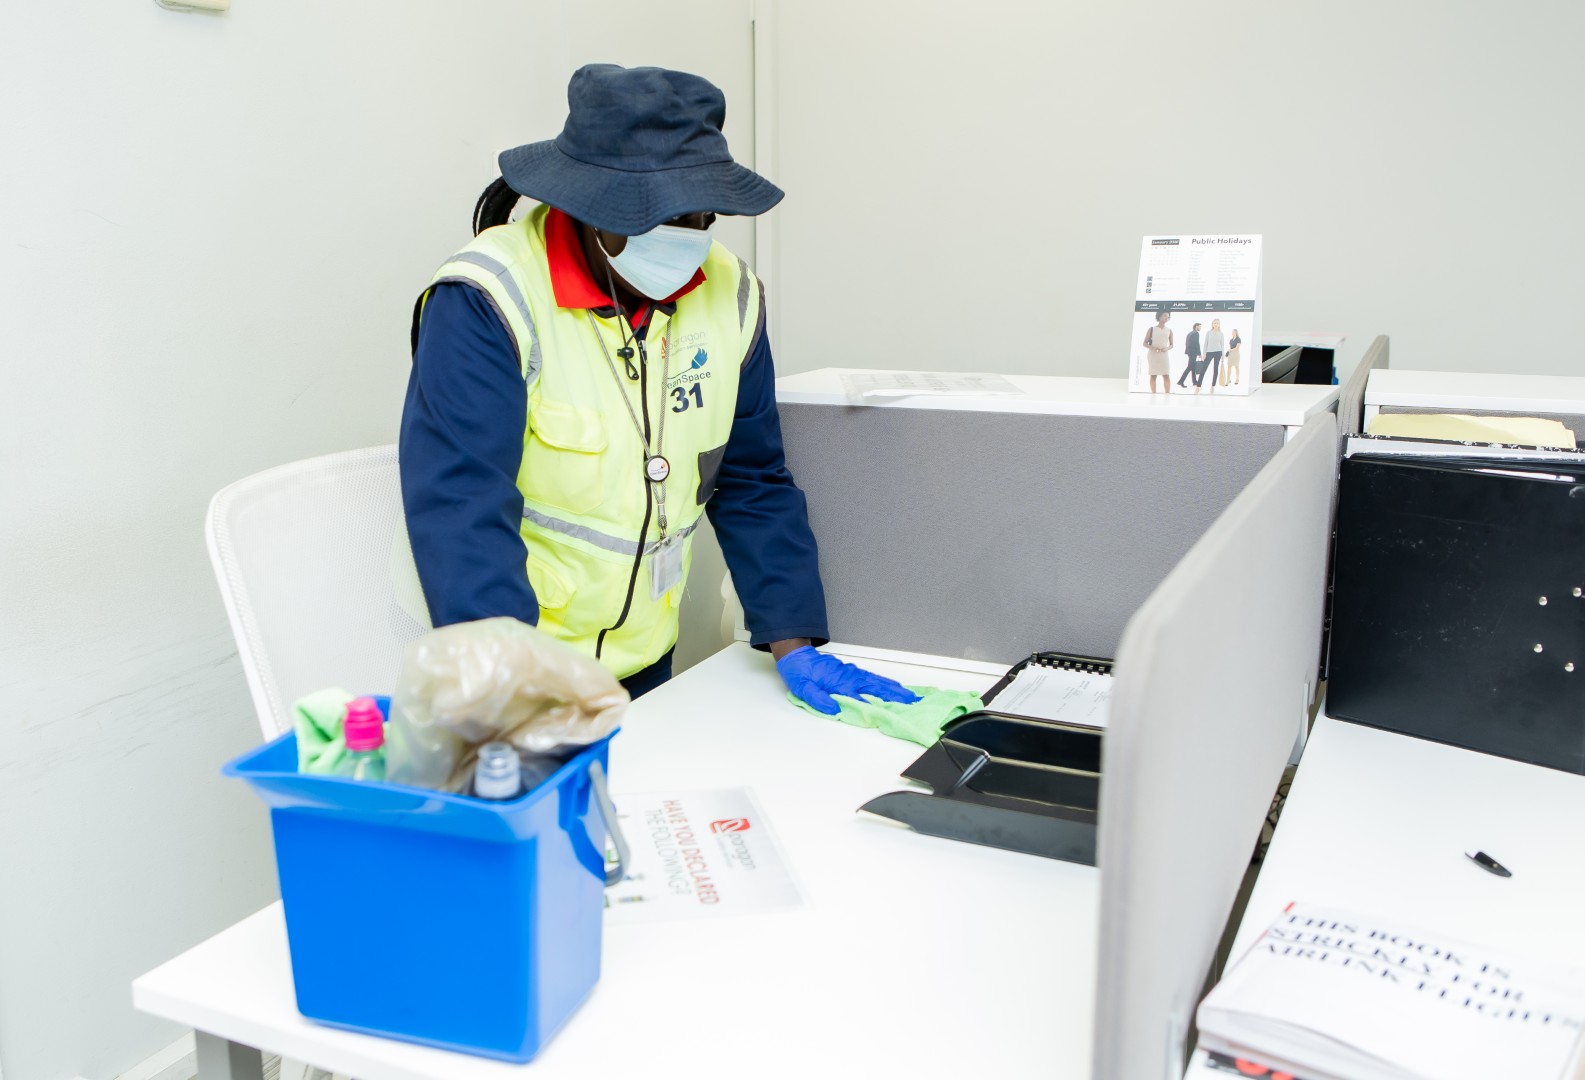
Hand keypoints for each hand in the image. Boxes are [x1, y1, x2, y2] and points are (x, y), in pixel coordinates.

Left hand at [775, 646, 919, 714]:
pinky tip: (894, 686)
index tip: (890, 714)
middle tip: (912, 702)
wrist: (798, 656)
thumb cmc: (800, 674)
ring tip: (910, 696)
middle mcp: (850, 678)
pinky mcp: (853, 672)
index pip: (860, 699)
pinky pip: (873, 678)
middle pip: (877, 688)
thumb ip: (818, 699)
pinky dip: (886, 682)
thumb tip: (834, 709)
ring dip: (894, 689)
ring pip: (878, 682)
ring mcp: (853, 673)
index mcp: (839, 684)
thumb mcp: (803, 689)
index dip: (875, 708)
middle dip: (895, 696)